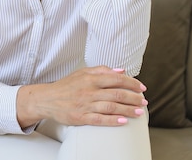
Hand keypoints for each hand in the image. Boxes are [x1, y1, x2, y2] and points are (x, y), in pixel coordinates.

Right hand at [17, 66, 147, 127]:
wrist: (47, 99)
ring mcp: (85, 104)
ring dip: (127, 110)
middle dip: (133, 98)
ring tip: (139, 112)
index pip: (116, 79)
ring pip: (111, 107)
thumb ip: (102, 70)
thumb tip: (121, 71)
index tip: (142, 87)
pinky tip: (123, 121)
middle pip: (117, 93)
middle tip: (144, 101)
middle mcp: (89, 91)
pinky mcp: (81, 117)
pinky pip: (99, 119)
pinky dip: (112, 121)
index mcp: (91, 78)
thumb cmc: (66, 86)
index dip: (132, 83)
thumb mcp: (82, 73)